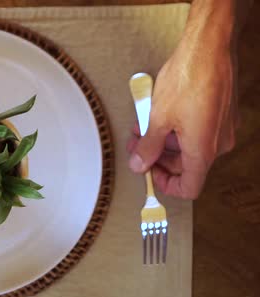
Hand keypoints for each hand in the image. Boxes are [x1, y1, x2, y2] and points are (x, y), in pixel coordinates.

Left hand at [127, 35, 236, 198]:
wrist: (208, 48)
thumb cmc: (188, 79)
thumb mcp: (158, 118)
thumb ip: (147, 147)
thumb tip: (139, 165)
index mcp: (203, 150)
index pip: (188, 187)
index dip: (165, 185)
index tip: (148, 174)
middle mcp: (217, 143)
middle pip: (185, 166)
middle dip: (157, 157)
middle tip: (136, 145)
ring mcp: (220, 128)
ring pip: (187, 146)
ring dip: (162, 140)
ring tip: (141, 126)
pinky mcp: (219, 114)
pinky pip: (195, 131)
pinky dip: (174, 128)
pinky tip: (156, 115)